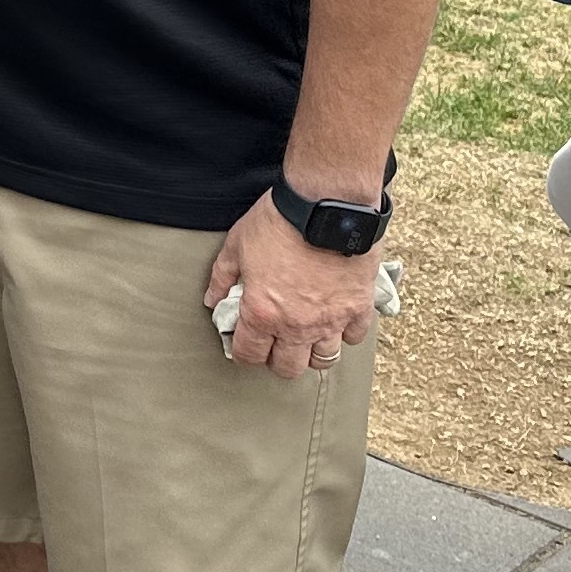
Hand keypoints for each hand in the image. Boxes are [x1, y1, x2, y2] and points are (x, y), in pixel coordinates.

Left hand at [205, 188, 382, 381]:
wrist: (326, 204)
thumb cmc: (280, 221)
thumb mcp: (237, 244)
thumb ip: (222, 277)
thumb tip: (212, 299)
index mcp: (262, 313)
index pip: (249, 354)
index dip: (244, 352)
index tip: (247, 343)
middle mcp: (297, 325)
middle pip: (287, 367)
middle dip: (277, 359)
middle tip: (276, 342)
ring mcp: (330, 320)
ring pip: (324, 360)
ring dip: (312, 352)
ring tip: (307, 337)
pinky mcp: (358, 308)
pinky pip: (354, 337)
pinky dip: (345, 333)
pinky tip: (336, 319)